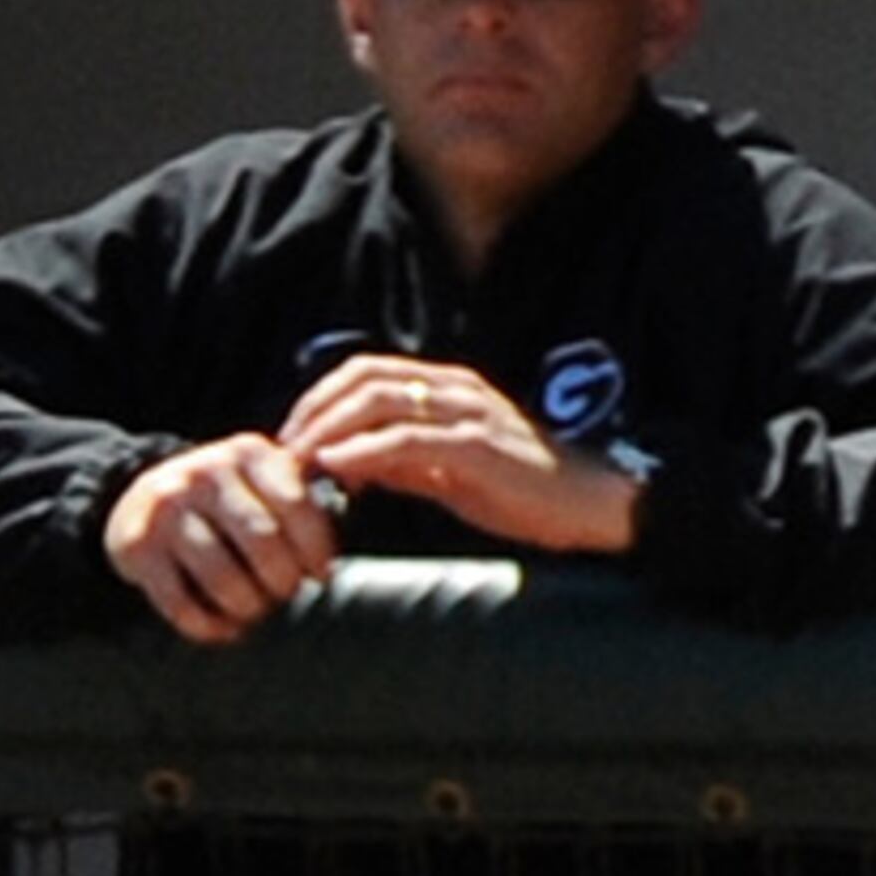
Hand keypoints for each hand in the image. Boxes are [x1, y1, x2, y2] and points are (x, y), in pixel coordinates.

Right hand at [101, 434, 341, 645]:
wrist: (142, 499)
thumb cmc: (225, 502)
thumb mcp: (261, 482)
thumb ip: (299, 503)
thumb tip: (329, 565)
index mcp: (249, 453)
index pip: (296, 504)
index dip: (315, 548)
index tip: (321, 575)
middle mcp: (206, 471)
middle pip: (262, 541)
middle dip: (282, 580)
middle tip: (285, 595)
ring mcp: (168, 506)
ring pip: (222, 576)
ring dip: (247, 607)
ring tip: (254, 611)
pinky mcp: (137, 544)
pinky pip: (179, 601)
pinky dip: (207, 626)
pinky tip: (223, 629)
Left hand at [279, 355, 637, 555]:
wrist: (590, 503)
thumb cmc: (525, 490)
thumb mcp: (453, 471)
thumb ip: (404, 462)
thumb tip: (348, 466)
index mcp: (450, 388)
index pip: (369, 371)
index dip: (322, 397)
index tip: (293, 435)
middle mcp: (456, 388)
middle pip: (365, 377)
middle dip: (315, 409)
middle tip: (285, 448)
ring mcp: (468, 412)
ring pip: (379, 399)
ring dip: (329, 428)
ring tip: (300, 459)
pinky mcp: (477, 446)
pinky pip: (406, 439)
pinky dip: (362, 451)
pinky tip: (337, 469)